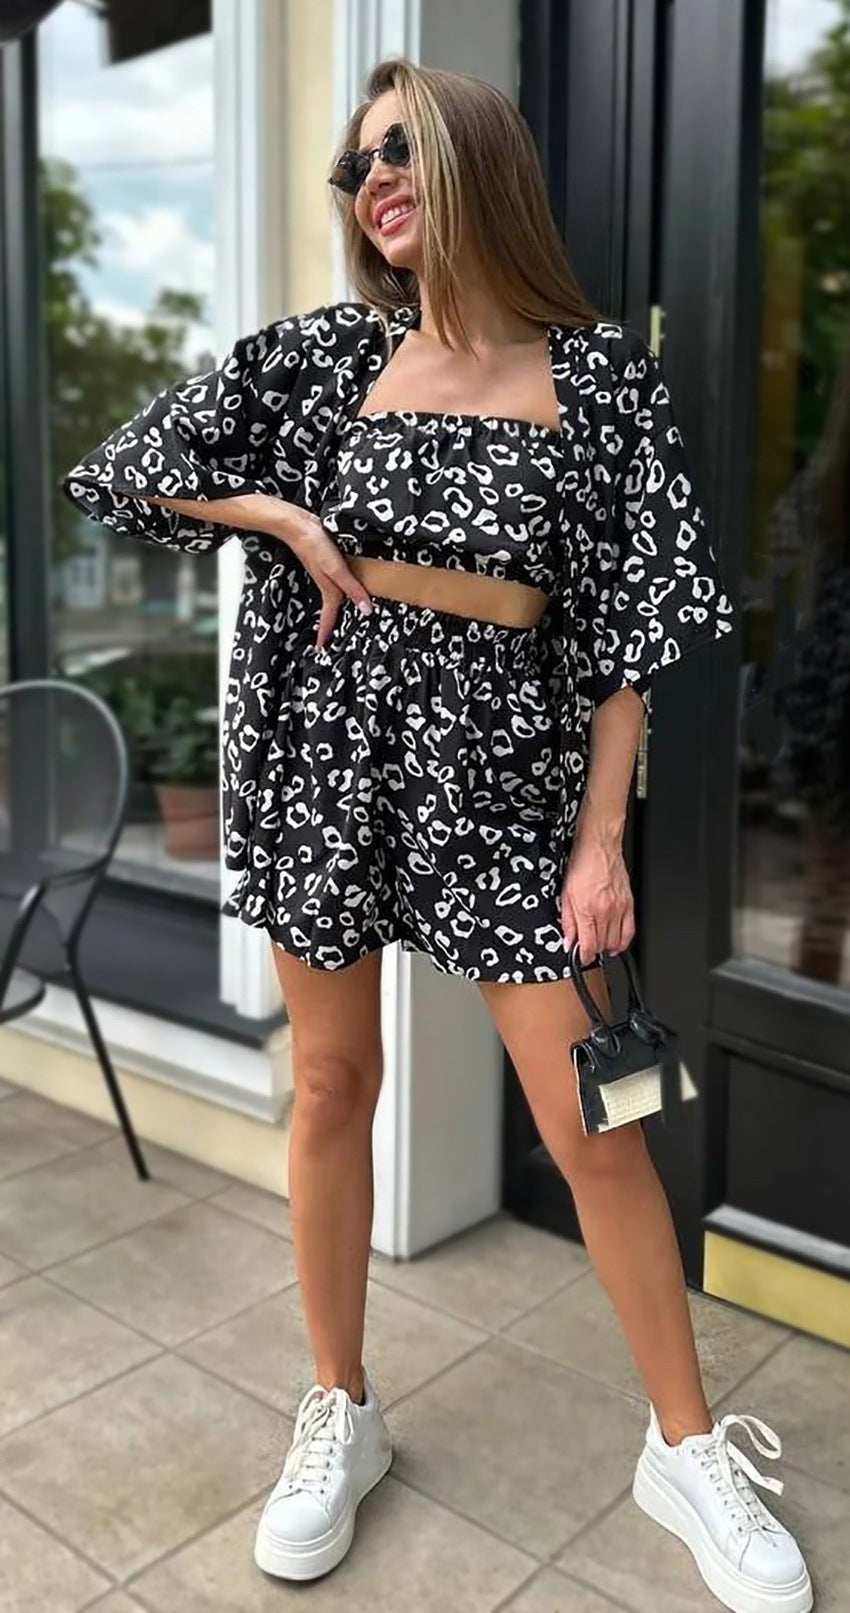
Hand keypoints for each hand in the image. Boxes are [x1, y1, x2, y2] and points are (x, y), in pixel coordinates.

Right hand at [276, 504, 372, 648]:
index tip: (321, 650)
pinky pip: (336, 580)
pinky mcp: (326, 560)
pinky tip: (345, 582)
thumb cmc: (314, 545)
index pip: (329, 618)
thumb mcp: (337, 569)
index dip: (326, 634)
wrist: (297, 525)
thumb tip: (366, 610)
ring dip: (335, 607)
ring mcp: (326, 572)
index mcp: (330, 590)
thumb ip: (352, 588)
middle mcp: (327, 584)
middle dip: (330, 624)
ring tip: (338, 617)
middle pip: (332, 608)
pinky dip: (340, 587)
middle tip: (330, 639)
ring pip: (334, 594)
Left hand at [559, 828, 635, 966]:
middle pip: (602, 944)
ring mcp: (619, 908)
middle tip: (586, 948)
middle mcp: (605, 911)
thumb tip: (569, 940)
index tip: (580, 957)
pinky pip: (630, 930)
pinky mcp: (629, 903)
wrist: (600, 846)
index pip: (588, 945)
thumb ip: (568, 921)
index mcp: (587, 909)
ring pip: (616, 940)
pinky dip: (624, 941)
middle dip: (593, 950)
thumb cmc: (582, 864)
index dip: (583, 956)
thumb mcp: (565, 894)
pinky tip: (617, 943)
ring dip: (607, 947)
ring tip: (599, 945)